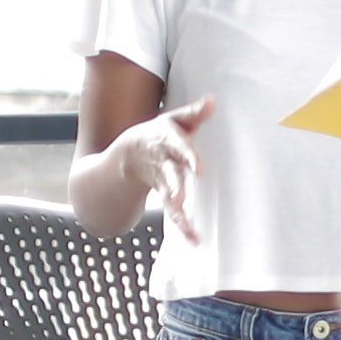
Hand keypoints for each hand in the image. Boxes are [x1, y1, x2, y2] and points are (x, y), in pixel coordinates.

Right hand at [100, 96, 214, 242]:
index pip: (178, 147)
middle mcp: (163, 163)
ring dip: (177, 213)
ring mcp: (161, 181)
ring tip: (187, 228)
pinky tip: (194, 239)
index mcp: (167, 141)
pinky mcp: (164, 196)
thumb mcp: (174, 120)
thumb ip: (194, 113)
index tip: (199, 168)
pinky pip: (173, 212)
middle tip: (182, 197)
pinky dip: (183, 226)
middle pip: (169, 175)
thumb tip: (212, 101)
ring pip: (169, 198)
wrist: (128, 154)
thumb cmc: (159, 134)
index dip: (188, 156)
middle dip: (176, 186)